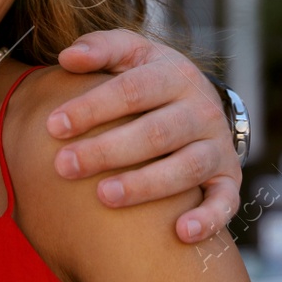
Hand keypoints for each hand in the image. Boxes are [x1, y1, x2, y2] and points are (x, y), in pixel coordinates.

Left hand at [46, 28, 240, 243]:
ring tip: (103, 196)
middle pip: (156, 132)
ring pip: (186, 168)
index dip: (92, 108)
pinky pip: (225, 202)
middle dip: (107, 151)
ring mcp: (217, 146)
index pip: (131, 90)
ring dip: (145, 185)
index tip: (53, 126)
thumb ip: (100, 48)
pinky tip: (180, 232)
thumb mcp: (131, 53)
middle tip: (65, 166)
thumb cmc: (149, 78)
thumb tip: (67, 56)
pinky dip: (208, 218)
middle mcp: (201, 109)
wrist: (200, 102)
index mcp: (175, 74)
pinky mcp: (228, 179)